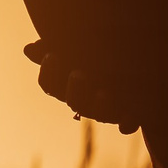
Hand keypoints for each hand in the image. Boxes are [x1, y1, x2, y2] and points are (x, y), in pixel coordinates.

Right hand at [23, 41, 140, 133]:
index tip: (53, 55)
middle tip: (79, 73)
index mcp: (68, 85)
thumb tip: (28, 49)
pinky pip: (128, 124)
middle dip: (75, 89)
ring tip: (104, 93)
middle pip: (74, 102)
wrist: (140, 63)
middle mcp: (86, 100)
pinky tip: (130, 116)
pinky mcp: (131, 114)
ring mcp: (108, 109)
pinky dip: (128, 122)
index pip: (50, 85)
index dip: (48, 73)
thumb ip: (56, 45)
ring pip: (99, 115)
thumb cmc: (101, 48)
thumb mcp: (80, 44)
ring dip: (100, 106)